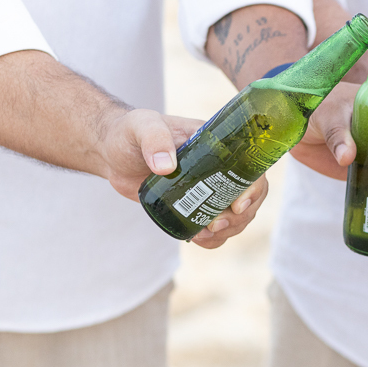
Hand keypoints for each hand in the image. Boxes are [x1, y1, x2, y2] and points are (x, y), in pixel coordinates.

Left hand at [98, 108, 267, 248]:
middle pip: (250, 196)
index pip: (251, 167)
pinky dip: (214, 239)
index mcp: (219, 146)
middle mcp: (221, 168)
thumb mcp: (142, 127)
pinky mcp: (195, 205)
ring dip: (229, 230)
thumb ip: (154, 140)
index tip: (238, 205)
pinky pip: (215, 227)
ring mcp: (210, 188)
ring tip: (205, 234)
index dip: (253, 189)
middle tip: (216, 224)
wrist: (113, 153)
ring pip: (237, 215)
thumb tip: (166, 166)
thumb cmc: (130, 132)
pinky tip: (199, 239)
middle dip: (240, 216)